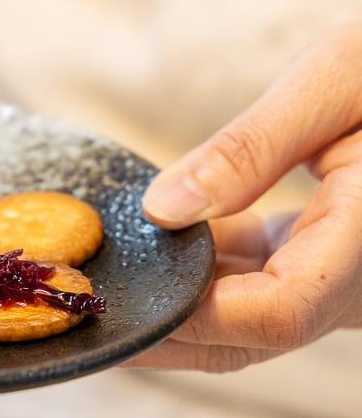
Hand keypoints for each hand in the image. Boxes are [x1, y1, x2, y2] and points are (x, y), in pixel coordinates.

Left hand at [125, 22, 361, 371]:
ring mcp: (344, 278)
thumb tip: (161, 209)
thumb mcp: (338, 80)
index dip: (196, 314)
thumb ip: (253, 146)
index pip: (278, 312)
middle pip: (251, 337)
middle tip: (83, 322)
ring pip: (247, 320)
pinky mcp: (325, 262)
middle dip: (164, 334)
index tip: (126, 296)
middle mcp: (360, 277)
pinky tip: (149, 254)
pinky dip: (198, 277)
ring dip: (174, 309)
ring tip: (100, 292)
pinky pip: (255, 287)